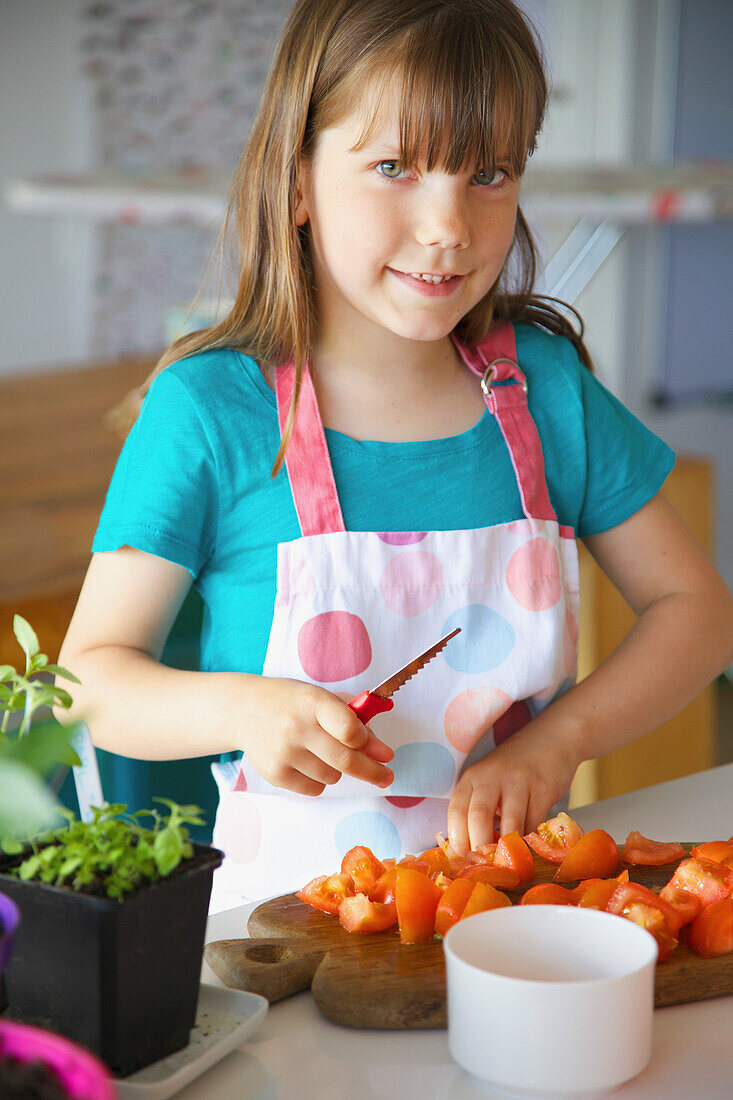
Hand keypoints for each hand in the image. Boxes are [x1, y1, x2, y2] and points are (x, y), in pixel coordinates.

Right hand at [233, 676, 393, 795]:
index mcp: (313, 702)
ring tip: (319, 750)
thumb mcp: (322, 699)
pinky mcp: (275, 774)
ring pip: (333, 777)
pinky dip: (319, 780)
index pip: (349, 728)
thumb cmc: (293, 703)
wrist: (245, 710)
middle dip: (373, 772)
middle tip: (387, 777)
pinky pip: (315, 789)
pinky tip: (305, 761)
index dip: (368, 742)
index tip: (381, 750)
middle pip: (346, 761)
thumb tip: (382, 753)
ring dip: (337, 769)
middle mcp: (296, 727)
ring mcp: (284, 753)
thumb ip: (355, 721)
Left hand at [447, 720, 580, 854]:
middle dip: (481, 848)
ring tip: (510, 864)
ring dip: (509, 849)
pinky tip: (529, 846)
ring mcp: (518, 781)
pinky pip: (535, 823)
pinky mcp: (543, 788)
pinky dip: (530, 840)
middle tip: (488, 868)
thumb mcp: (488, 783)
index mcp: (471, 778)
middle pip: (478, 817)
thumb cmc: (514, 771)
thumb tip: (470, 854)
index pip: (456, 811)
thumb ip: (479, 811)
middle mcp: (491, 777)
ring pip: (510, 824)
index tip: (464, 862)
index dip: (457, 841)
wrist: (552, 740)